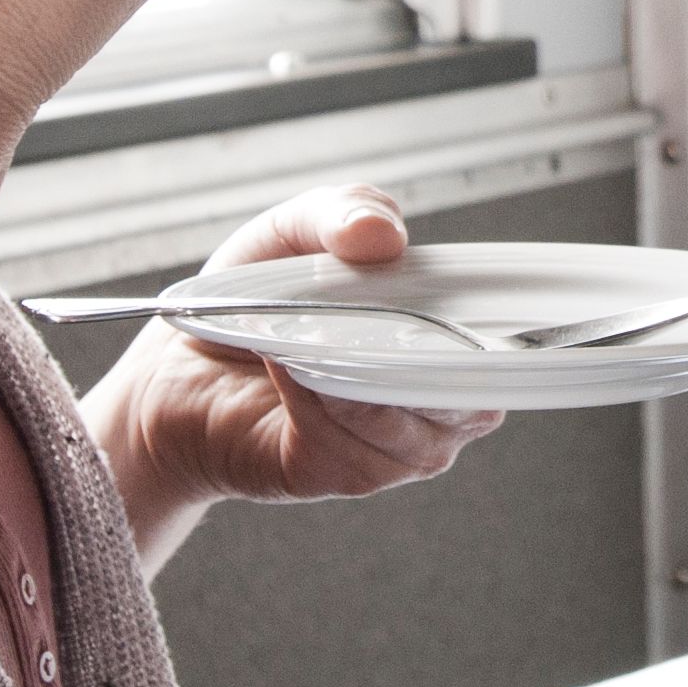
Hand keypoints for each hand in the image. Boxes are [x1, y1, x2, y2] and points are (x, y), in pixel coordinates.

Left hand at [89, 185, 501, 545]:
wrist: (175, 371)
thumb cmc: (251, 303)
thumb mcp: (296, 232)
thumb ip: (345, 211)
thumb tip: (388, 237)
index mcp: (446, 342)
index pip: (512, 350)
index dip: (500, 325)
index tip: (454, 290)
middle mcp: (435, 406)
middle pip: (474, 398)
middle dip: (418, 348)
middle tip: (358, 307)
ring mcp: (396, 449)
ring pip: (412, 424)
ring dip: (353, 371)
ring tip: (301, 335)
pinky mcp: (344, 475)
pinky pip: (352, 442)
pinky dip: (315, 396)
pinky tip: (285, 366)